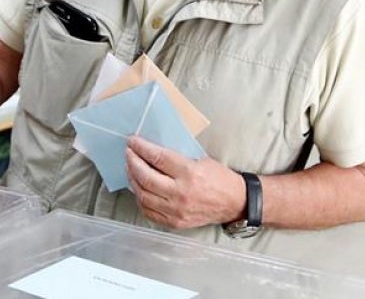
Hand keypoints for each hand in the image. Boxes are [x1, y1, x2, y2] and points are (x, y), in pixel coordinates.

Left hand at [125, 136, 244, 229]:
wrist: (235, 203)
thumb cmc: (219, 178)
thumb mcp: (200, 160)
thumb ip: (176, 157)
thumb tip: (151, 149)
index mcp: (189, 173)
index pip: (157, 158)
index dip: (141, 148)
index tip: (132, 141)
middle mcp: (181, 193)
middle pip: (145, 177)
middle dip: (132, 162)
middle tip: (128, 153)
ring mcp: (176, 211)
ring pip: (143, 195)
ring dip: (132, 180)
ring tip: (130, 169)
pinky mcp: (175, 222)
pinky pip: (148, 211)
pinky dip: (139, 198)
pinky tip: (138, 188)